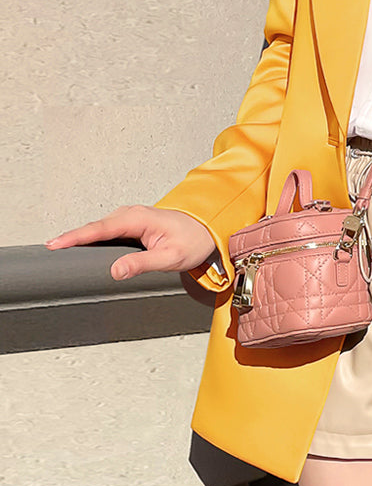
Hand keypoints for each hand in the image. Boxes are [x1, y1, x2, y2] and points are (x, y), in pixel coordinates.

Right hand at [45, 205, 219, 280]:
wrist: (208, 231)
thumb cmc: (193, 241)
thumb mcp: (170, 257)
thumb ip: (143, 264)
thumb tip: (116, 271)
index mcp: (137, 219)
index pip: (99, 229)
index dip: (75, 237)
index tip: (55, 244)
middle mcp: (130, 214)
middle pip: (94, 228)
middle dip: (71, 238)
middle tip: (49, 249)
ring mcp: (129, 218)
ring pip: (98, 229)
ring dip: (79, 238)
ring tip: (57, 249)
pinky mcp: (130, 225)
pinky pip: (105, 231)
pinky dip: (91, 238)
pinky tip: (81, 247)